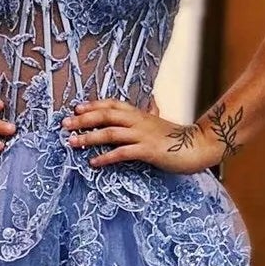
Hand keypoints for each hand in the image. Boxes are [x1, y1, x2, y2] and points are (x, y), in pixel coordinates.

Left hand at [61, 99, 221, 173]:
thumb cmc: (179, 138)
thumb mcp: (162, 123)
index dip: (94, 105)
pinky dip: (106, 157)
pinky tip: (94, 163)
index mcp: (140, 114)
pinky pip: (123, 153)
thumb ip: (153, 114)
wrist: (199, 146)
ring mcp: (143, 135)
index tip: (76, 109)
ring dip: (89, 137)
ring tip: (72, 143)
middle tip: (65, 124)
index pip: (113, 104)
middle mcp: (139, 121)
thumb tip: (152, 102)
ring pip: (111, 133)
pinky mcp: (148, 151)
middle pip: (106, 115)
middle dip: (84, 119)